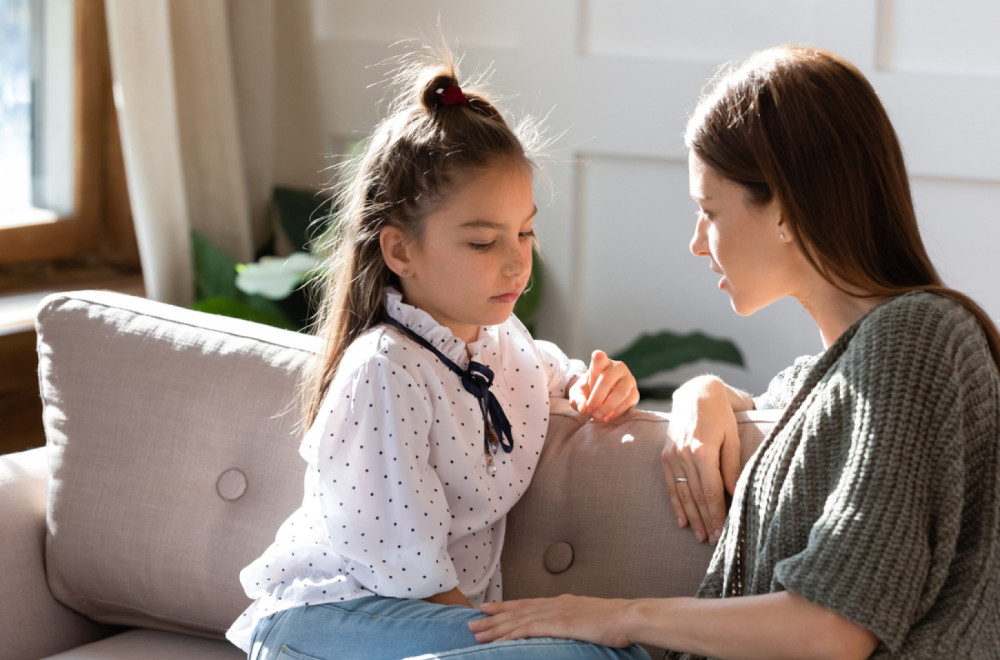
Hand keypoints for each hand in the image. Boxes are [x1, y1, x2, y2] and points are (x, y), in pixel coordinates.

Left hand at [470, 596, 633, 646]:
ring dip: (495, 627)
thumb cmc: (615, 621)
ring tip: (477, 632)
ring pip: (518, 620)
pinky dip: (511, 633)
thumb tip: (568, 626)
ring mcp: (556, 612)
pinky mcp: (559, 624)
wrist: (628, 616)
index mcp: (561, 602)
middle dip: (493, 617)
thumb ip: (574, 620)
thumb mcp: (589, 617)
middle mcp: (554, 604)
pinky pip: (529, 629)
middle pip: (517, 611)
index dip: (506, 607)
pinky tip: (499, 638)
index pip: (527, 604)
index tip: (489, 608)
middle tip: (473, 621)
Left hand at [568, 350, 638, 422]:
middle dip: (597, 397)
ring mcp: (628, 379)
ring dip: (608, 407)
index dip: (599, 357)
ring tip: (597, 417)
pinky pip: (629, 401)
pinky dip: (617, 411)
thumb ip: (578, 400)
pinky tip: (607, 418)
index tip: (598, 355)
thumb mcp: (578, 395)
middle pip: (608, 379)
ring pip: (621, 392)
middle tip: (590, 411)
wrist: (600, 397)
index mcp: (601, 363)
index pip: (600, 358)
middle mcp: (617, 368)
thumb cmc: (588, 392)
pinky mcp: (635, 392)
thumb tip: (584, 409)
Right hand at [663, 376, 743, 543]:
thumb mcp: (732, 438)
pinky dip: (676, 504)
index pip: (711, 491)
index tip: (723, 533)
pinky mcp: (665, 455)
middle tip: (714, 542)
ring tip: (700, 536)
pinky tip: (681, 521)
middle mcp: (684, 455)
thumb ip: (732, 468)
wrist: (695, 394)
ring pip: (682, 494)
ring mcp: (672, 455)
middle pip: (696, 496)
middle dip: (706, 521)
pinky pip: (670, 484)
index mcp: (703, 451)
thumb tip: (735, 495)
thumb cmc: (721, 416)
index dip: (717, 515)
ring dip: (691, 517)